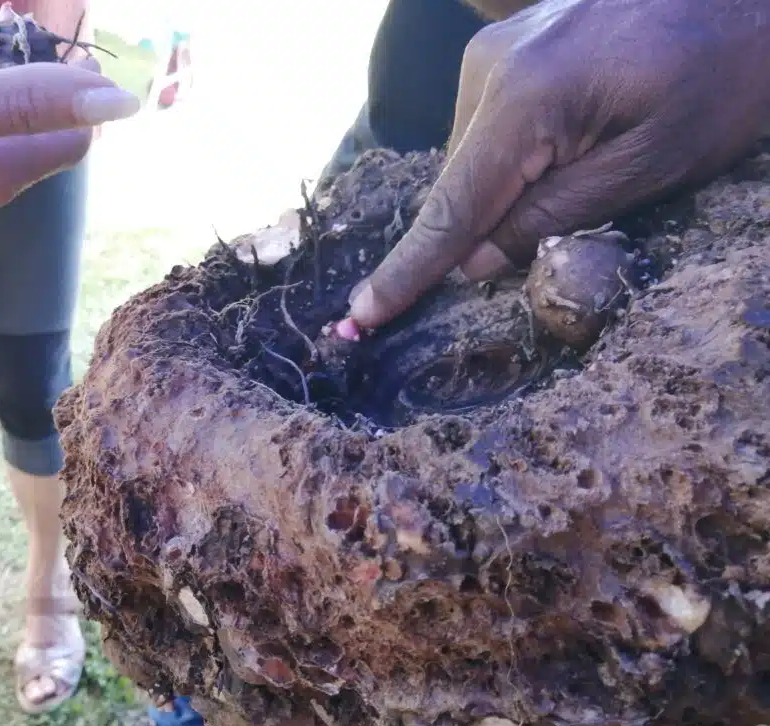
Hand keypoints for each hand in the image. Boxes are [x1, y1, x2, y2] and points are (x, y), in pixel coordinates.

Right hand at [346, 0, 769, 330]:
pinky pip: (484, 130)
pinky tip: (556, 157)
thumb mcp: (649, 168)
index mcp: (524, 100)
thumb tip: (474, 264)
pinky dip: (503, 164)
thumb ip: (553, 218)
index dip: (406, 273)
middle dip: (467, 237)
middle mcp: (489, 70)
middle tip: (506, 264)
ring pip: (468, 160)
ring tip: (577, 178)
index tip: (359, 318)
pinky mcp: (505, 51)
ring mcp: (492, 53)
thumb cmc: (723, 79)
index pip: (451, 210)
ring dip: (492, 197)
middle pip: (454, 187)